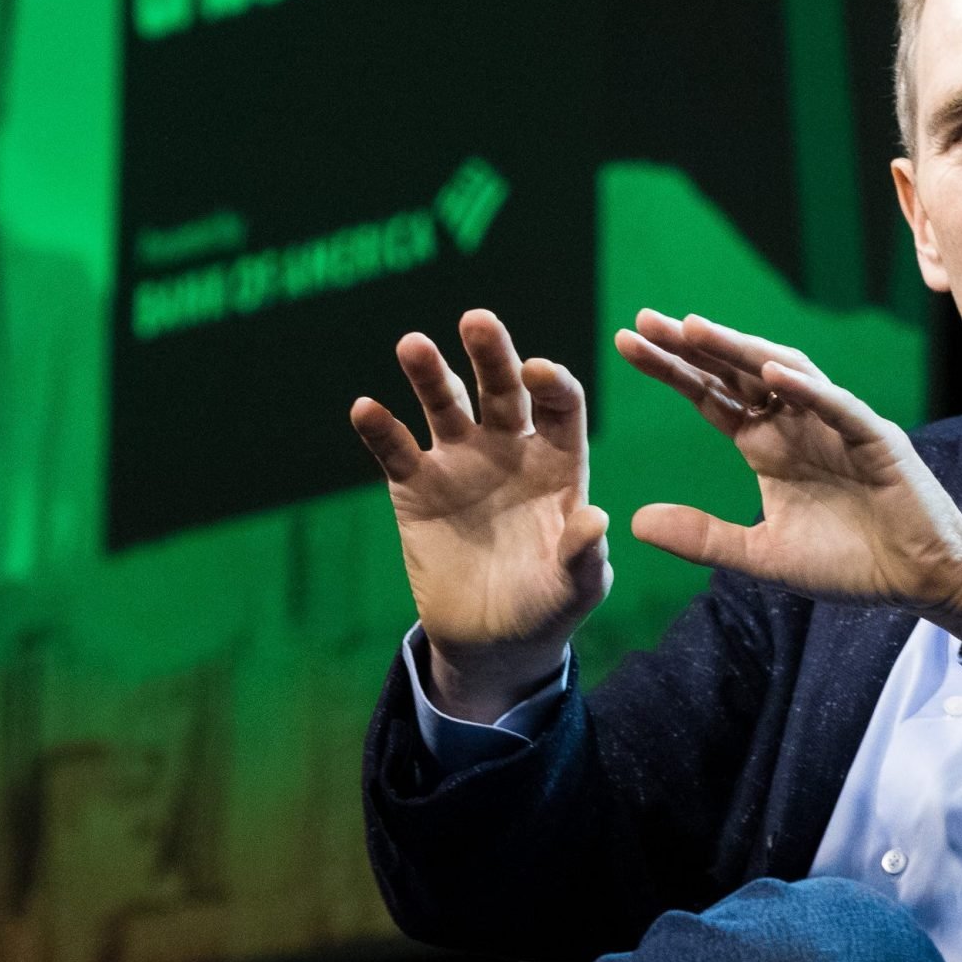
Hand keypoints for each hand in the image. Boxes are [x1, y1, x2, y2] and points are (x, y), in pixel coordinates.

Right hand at [351, 310, 611, 719]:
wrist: (492, 641)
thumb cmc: (547, 608)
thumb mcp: (574, 590)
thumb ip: (584, 555)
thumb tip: (596, 518)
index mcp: (557, 462)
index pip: (561, 407)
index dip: (553, 384)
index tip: (538, 372)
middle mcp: (509, 447)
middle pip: (502, 388)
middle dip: (492, 353)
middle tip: (477, 321)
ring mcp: (459, 460)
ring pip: (445, 403)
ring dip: (428, 373)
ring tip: (413, 345)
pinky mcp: (414, 485)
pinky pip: (395, 449)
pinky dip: (380, 429)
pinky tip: (365, 409)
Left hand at [617, 310, 961, 645]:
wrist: (919, 578)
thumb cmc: (849, 562)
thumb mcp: (762, 555)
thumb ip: (703, 537)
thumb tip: (635, 521)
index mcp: (767, 446)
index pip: (711, 396)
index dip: (672, 370)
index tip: (625, 343)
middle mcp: (797, 424)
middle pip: (738, 373)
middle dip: (695, 345)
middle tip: (647, 320)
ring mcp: (837, 425)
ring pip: (785, 373)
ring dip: (742, 349)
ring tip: (698, 329)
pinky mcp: (876, 440)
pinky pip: (839, 407)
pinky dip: (808, 389)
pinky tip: (772, 373)